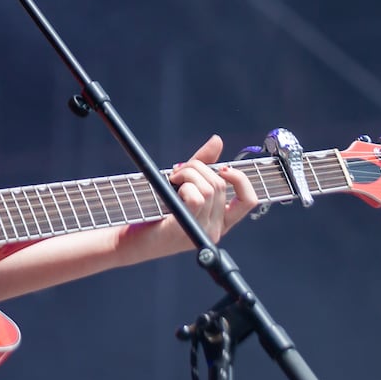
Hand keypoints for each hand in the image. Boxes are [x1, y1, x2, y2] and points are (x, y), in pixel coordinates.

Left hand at [122, 135, 258, 260]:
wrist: (131, 239)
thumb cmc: (157, 210)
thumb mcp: (184, 184)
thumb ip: (202, 164)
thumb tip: (217, 140)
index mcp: (221, 221)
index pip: (249, 201)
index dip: (240, 179)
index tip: (222, 168)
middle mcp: (216, 229)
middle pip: (220, 185)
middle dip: (197, 168)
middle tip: (177, 171)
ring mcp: (201, 232)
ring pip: (208, 189)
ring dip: (187, 174)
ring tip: (172, 179)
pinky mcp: (184, 230)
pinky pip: (196, 198)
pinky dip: (183, 187)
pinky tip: (171, 190)